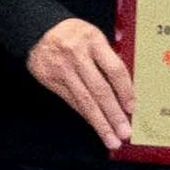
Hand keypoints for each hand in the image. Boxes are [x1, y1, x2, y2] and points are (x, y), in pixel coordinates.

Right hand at [25, 19, 138, 146]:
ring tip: (111, 139)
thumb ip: (108, 56)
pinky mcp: (50, 80)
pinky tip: (95, 126)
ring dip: (100, 123)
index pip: (114, 70)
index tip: (132, 108)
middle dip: (114, 115)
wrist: (38, 30)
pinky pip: (72, 102)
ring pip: (85, 101)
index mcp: (93, 40)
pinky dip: (85, 116)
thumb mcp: (94, 35)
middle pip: (100, 90)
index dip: (125, 91)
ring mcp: (62, 69)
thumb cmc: (72, 34)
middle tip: (124, 132)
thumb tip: (127, 88)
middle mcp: (76, 55)